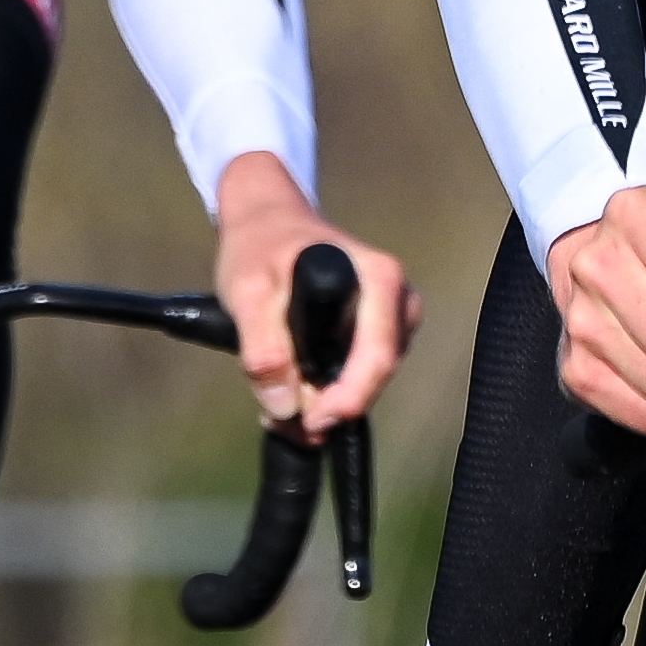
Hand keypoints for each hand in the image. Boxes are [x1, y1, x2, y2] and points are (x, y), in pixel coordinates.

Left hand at [215, 152, 419, 440]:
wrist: (265, 221)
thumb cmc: (260, 246)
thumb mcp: (248, 292)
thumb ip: (264, 349)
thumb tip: (286, 407)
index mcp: (379, 280)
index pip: (377, 357)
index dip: (345, 398)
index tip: (307, 423)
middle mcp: (396, 299)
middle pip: (375, 373)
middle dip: (330, 407)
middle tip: (281, 422)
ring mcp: (389, 317)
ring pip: (365, 379)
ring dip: (324, 402)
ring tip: (275, 404)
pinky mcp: (373, 331)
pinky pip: (357, 373)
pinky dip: (325, 391)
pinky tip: (291, 391)